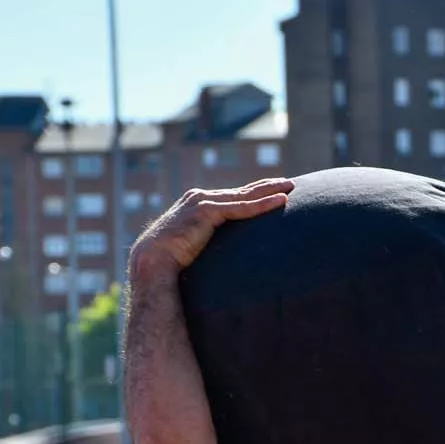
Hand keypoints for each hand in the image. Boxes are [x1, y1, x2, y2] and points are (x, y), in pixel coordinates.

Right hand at [129, 178, 293, 280]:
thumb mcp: (196, 246)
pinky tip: (280, 201)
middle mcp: (200, 198)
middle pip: (243, 191)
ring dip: (270, 190)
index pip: (234, 196)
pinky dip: (262, 205)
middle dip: (268, 186)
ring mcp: (203, 202)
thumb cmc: (172, 259)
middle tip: (290, 182)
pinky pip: (241, 208)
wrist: (153, 260)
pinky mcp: (206, 211)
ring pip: (244, 196)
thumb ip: (209, 242)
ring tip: (291, 187)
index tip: (276, 190)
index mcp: (198, 204)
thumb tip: (226, 258)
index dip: (256, 192)